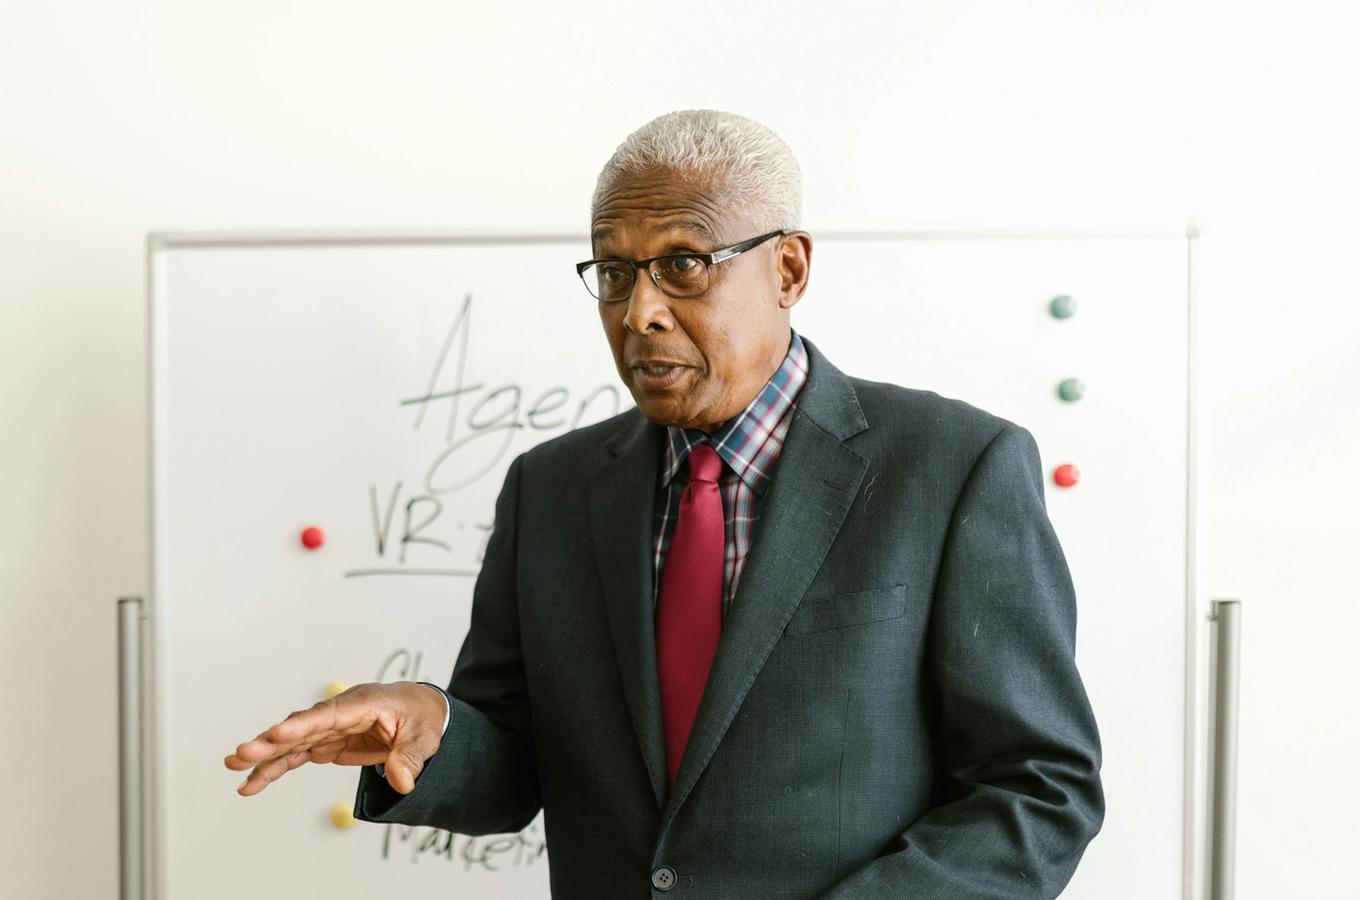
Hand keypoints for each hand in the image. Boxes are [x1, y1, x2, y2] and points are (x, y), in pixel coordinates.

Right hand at [224, 681, 445, 796]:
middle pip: (301, 727)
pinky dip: (274, 769)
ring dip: (264, 757)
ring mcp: (330, 729)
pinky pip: (296, 756)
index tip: (277, 734)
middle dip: (271, 742)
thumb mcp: (425, 736)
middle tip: (240, 754)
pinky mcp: (327, 743)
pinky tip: (251, 784)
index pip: (329, 714)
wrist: (421, 711)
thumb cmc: (423, 717)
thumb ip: (410, 758)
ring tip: (233, 769)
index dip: (303, 725)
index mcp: (363, 703)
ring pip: (291, 743)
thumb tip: (401, 783)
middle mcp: (339, 713)